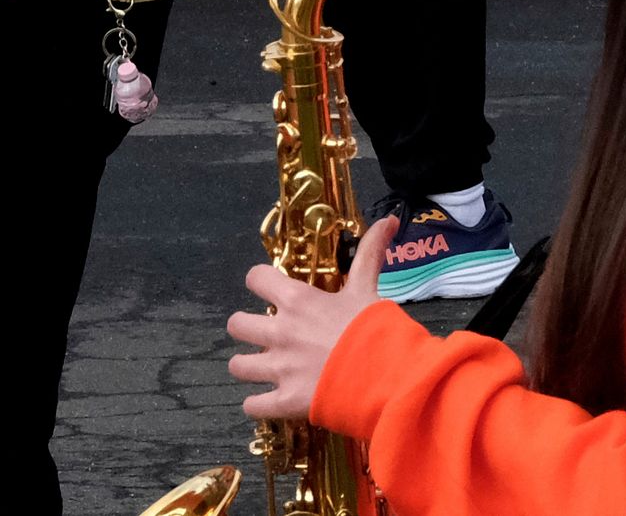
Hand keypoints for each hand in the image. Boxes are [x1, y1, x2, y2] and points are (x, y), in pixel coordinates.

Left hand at [228, 216, 395, 422]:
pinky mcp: (284, 402)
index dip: (261, 281)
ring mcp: (279, 369)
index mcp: (296, 300)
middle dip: (247, 328)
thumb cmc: (374, 328)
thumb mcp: (368, 287)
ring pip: (237, 366)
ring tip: (263, 369)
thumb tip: (389, 219)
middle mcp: (279, 332)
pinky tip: (269, 400)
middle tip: (265, 334)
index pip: (255, 278)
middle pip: (236, 325)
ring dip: (248, 367)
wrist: (385, 376)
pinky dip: (258, 405)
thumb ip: (371, 252)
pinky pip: (252, 406)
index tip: (271, 288)